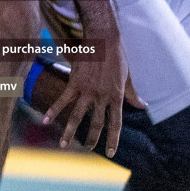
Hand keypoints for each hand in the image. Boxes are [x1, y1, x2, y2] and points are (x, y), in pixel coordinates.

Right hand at [42, 22, 130, 156]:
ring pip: (77, 116)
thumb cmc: (117, 56)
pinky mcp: (74, 82)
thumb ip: (133, 94)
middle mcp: (102, 96)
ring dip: (69, 132)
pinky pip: (63, 100)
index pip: (116, 123)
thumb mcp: (128, 76)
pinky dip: (54, 110)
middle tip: (87, 148)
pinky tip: (46, 121)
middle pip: (96, 123)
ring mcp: (87, 90)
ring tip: (63, 144)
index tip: (110, 153)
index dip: (113, 140)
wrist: (103, 37)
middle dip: (91, 139)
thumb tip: (143, 106)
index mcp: (117, 96)